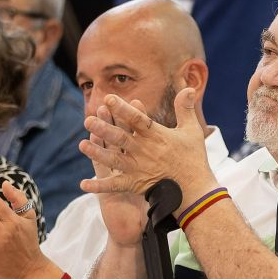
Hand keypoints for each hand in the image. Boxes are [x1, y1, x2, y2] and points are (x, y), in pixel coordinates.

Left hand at [79, 89, 215, 221]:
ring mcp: (138, 168)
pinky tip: (83, 184)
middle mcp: (144, 151)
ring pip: (114, 159)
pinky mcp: (135, 184)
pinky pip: (114, 185)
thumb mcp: (192, 130)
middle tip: (87, 120)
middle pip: (120, 138)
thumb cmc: (193, 159)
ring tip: (82, 145)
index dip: (122, 109)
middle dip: (104, 129)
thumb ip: (185, 109)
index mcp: (156, 136)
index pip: (137, 119)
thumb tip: (187, 88)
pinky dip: (99, 186)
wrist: (195, 190)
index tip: (108, 98)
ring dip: (97, 152)